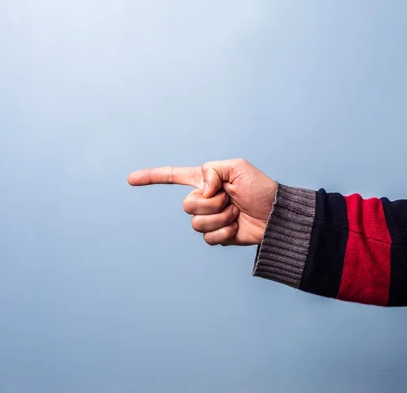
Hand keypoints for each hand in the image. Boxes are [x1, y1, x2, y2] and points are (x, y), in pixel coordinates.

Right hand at [127, 159, 276, 245]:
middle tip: (231, 200)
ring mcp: (210, 219)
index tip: (131, 179)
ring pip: (197, 224)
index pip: (174, 176)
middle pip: (187, 205)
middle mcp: (204, 199)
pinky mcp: (218, 236)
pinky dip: (225, 233)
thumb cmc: (260, 188)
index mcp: (205, 181)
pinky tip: (237, 227)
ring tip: (236, 213)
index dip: (152, 177)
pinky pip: (209, 239)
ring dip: (220, 218)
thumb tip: (202, 190)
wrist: (276, 215)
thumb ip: (212, 170)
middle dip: (211, 203)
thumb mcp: (237, 167)